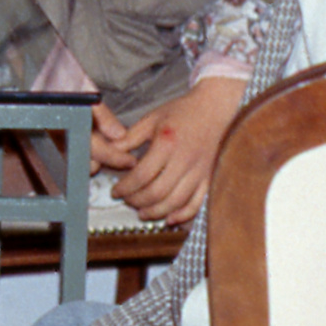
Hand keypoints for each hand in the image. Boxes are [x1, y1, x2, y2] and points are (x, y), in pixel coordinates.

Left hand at [88, 81, 239, 224]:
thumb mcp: (152, 119)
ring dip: (156, 211)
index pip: (142, 175)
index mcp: (168, 144)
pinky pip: (197, 203)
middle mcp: (185, 160)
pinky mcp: (208, 177)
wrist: (214, 108)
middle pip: (157, 192)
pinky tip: (169, 218)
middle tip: (127, 200)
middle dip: (137, 201)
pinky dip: (182, 215)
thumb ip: (130, 137)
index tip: (116, 191)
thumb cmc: (183, 112)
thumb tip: (111, 151)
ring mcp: (199, 171)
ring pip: (175, 202)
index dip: (125, 187)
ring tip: (142, 212)